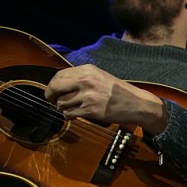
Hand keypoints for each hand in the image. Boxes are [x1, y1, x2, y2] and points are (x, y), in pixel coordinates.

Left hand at [45, 65, 168, 132]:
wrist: (137, 104)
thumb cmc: (119, 92)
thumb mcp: (100, 76)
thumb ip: (81, 77)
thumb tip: (60, 84)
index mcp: (87, 70)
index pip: (58, 75)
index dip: (52, 85)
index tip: (53, 91)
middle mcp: (85, 81)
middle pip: (54, 88)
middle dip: (50, 96)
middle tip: (53, 101)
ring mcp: (87, 96)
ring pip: (61, 103)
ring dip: (63, 108)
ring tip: (72, 108)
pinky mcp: (90, 110)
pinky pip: (69, 114)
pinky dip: (69, 116)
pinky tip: (76, 114)